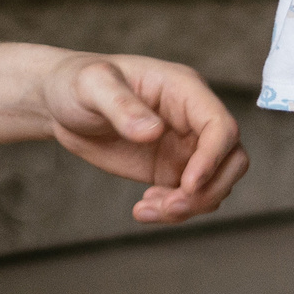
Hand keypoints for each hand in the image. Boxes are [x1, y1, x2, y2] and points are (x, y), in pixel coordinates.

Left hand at [41, 53, 247, 223]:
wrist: (61, 103)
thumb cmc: (77, 82)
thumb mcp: (92, 84)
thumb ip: (121, 105)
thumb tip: (153, 131)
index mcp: (184, 90)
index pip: (221, 126)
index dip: (213, 158)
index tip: (188, 184)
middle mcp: (192, 119)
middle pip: (232, 160)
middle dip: (209, 190)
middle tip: (169, 206)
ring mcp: (184, 147)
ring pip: (213, 185)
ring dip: (189, 207)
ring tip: (146, 209)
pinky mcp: (170, 169)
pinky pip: (189, 197)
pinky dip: (173, 211)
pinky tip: (142, 209)